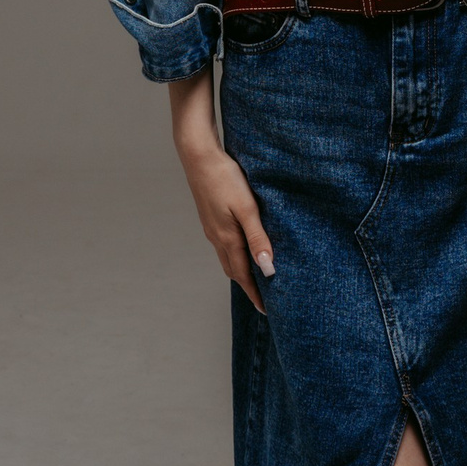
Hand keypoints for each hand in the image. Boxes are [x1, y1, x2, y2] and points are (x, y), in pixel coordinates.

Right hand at [168, 70, 274, 312]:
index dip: (255, 293)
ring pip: (227, 258)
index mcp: (227, 238)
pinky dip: (234, 255)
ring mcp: (211, 227)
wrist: (198, 155)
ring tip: (254, 280)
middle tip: (263, 300)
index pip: (243, 275)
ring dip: (240, 272)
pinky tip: (241, 249)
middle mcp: (216, 237)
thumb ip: (258, 238)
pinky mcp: (210, 217)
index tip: (267, 310)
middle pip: (233, 270)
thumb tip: (268, 268)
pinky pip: (223, 245)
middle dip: (248, 287)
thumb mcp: (247, 207)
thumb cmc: (225, 178)